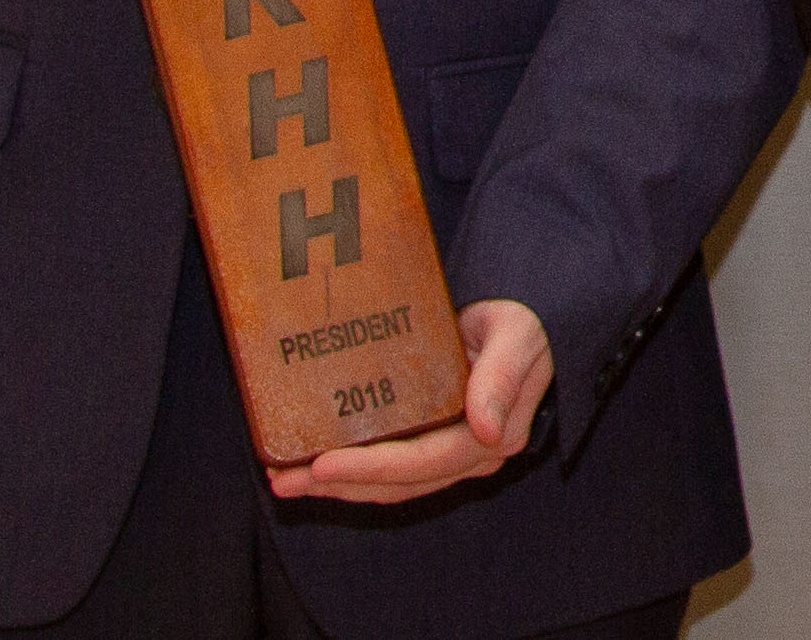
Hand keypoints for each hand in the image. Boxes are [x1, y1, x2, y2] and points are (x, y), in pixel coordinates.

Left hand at [263, 297, 548, 504]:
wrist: (528, 323)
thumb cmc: (522, 324)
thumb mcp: (516, 337)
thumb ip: (502, 377)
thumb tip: (485, 429)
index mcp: (490, 437)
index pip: (421, 464)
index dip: (369, 470)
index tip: (320, 466)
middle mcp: (469, 457)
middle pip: (395, 484)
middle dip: (336, 485)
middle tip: (283, 480)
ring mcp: (450, 456)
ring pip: (387, 485)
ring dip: (335, 487)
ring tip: (283, 480)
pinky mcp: (432, 446)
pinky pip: (388, 471)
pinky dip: (350, 474)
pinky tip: (312, 467)